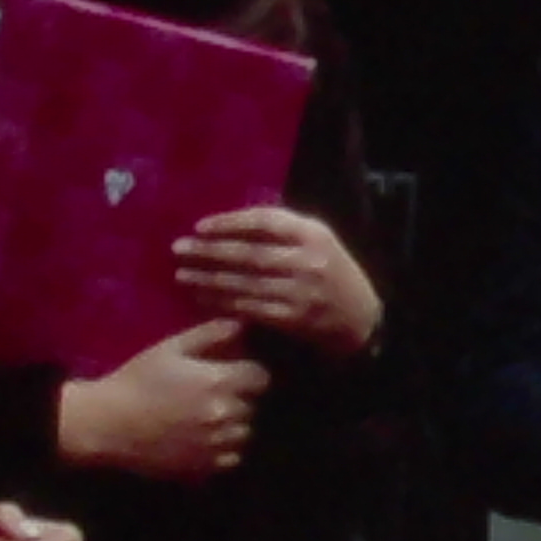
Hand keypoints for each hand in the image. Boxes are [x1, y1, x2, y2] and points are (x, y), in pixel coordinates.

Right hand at [56, 318, 268, 480]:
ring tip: (209, 417)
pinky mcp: (203, 465)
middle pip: (251, 406)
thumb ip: (208, 334)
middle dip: (239, 398)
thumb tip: (240, 324)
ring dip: (233, 424)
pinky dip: (223, 448)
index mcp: (218, 382)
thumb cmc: (137, 380)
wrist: (108, 423)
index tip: (236, 372)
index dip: (250, 373)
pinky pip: (230, 457)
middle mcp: (223, 414)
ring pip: (243, 432)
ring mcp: (215, 443)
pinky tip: (202, 438)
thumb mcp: (170, 348)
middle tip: (215, 393)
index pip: (260, 377)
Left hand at [170, 204, 380, 356]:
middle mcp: (307, 260)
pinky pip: (249, 308)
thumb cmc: (332, 272)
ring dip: (209, 279)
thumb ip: (283, 229)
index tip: (200, 226)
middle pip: (249, 253)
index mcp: (312, 233)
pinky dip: (222, 302)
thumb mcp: (319, 240)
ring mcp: (300, 292)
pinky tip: (202, 297)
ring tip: (182, 274)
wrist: (361, 319)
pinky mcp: (293, 319)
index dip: (229, 222)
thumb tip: (232, 221)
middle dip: (210, 251)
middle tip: (178, 248)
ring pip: (244, 283)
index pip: (264, 221)